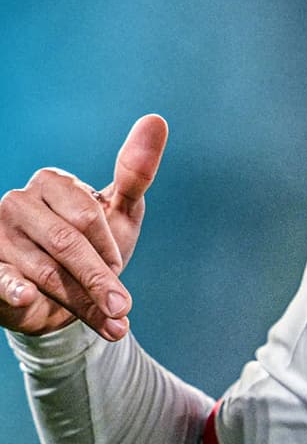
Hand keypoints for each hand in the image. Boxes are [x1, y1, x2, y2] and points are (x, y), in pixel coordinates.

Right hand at [0, 115, 167, 340]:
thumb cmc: (94, 247)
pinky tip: (23, 297)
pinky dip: (10, 290)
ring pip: (45, 271)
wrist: (62, 298)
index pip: (86, 215)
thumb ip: (136, 171)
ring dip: (81, 303)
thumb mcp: (119, 212)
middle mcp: (16, 203)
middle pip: (66, 243)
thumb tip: (156, 119)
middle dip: (99, 279)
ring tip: (111, 324)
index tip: (118, 267)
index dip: (107, 247)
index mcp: (50, 182)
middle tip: (123, 307)